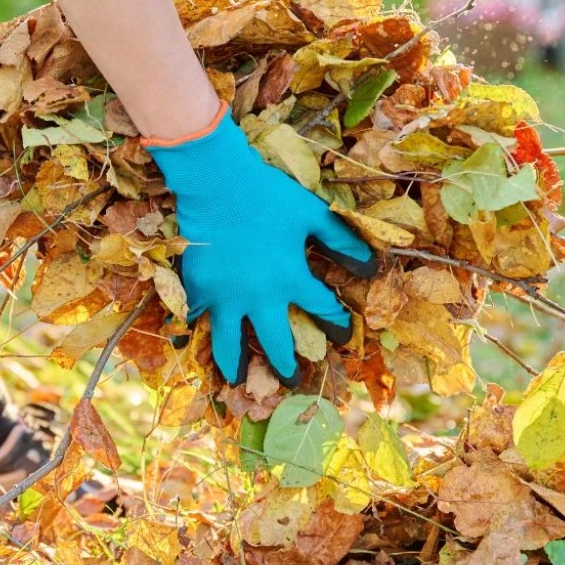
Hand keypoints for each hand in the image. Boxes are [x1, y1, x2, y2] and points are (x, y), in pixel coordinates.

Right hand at [146, 107, 376, 386]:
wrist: (216, 182)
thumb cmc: (267, 195)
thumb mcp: (312, 214)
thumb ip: (341, 241)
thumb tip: (371, 266)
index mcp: (290, 279)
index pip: (321, 309)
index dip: (336, 323)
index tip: (344, 334)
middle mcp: (259, 298)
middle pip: (275, 342)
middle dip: (286, 364)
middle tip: (290, 380)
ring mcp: (224, 297)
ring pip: (229, 342)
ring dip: (235, 364)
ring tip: (236, 382)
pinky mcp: (196, 288)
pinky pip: (195, 317)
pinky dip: (195, 329)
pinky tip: (194, 341)